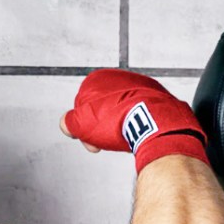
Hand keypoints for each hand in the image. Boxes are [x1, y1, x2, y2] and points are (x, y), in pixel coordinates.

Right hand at [60, 69, 208, 172]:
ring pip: (122, 113)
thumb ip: (68, 122)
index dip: (83, 129)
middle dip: (102, 130)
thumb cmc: (117, 120)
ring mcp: (139, 87)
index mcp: (98, 79)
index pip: (82, 107)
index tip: (90, 142)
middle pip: (103, 110)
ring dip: (119, 128)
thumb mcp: (80, 124)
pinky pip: (141, 114)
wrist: (153, 122)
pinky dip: (138, 124)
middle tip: (103, 145)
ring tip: (124, 139)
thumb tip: (67, 124)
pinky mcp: (156, 97)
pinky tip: (138, 134)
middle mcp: (119, 78)